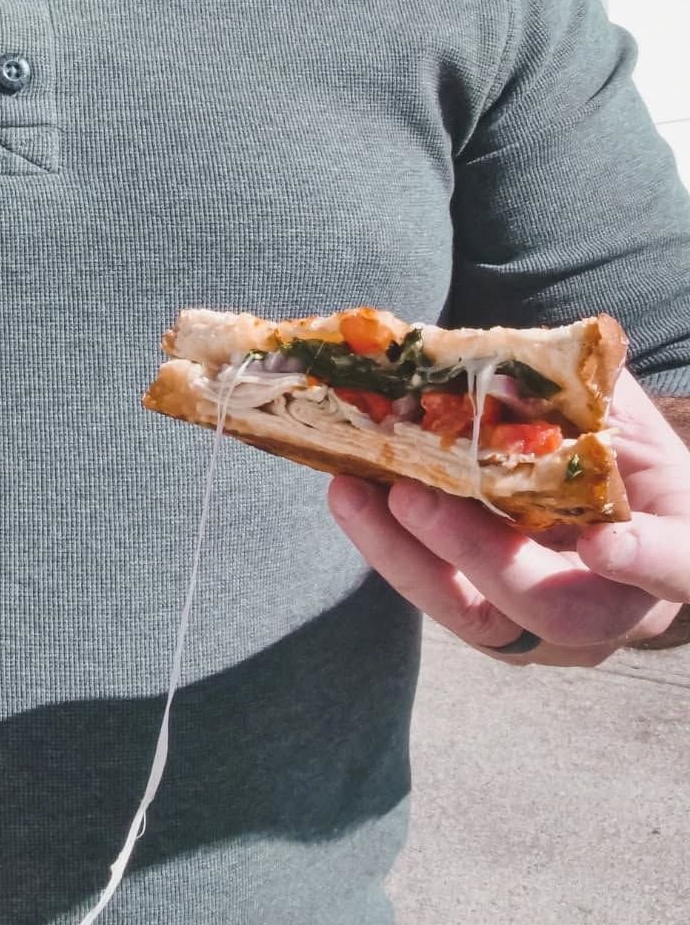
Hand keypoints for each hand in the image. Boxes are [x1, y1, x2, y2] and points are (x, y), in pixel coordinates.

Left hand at [326, 373, 689, 665]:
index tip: (603, 544)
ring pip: (479, 617)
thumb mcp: (617, 419)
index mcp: (673, 550)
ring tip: (352, 491)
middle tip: (412, 494)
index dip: (644, 560)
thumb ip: (578, 399)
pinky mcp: (490, 625)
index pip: (676, 566)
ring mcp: (548, 630)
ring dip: (406, 555)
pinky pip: (437, 597)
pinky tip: (350, 493)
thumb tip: (502, 378)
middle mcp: (616, 609)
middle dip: (477, 554)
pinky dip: (389, 547)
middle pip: (555, 609)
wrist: (612, 506)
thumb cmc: (622, 457)